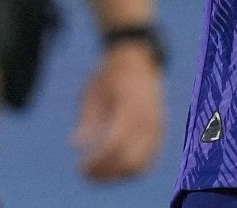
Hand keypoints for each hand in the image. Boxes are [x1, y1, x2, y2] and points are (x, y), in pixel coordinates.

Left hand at [72, 42, 163, 181]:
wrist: (137, 60)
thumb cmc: (109, 75)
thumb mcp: (91, 91)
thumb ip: (86, 119)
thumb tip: (75, 145)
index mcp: (129, 107)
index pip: (115, 144)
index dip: (98, 161)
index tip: (80, 168)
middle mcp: (147, 120)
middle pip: (129, 161)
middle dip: (107, 174)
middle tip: (85, 175)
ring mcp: (157, 128)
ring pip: (141, 166)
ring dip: (118, 176)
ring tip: (96, 175)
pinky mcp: (160, 134)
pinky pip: (149, 161)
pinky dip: (131, 170)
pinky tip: (112, 170)